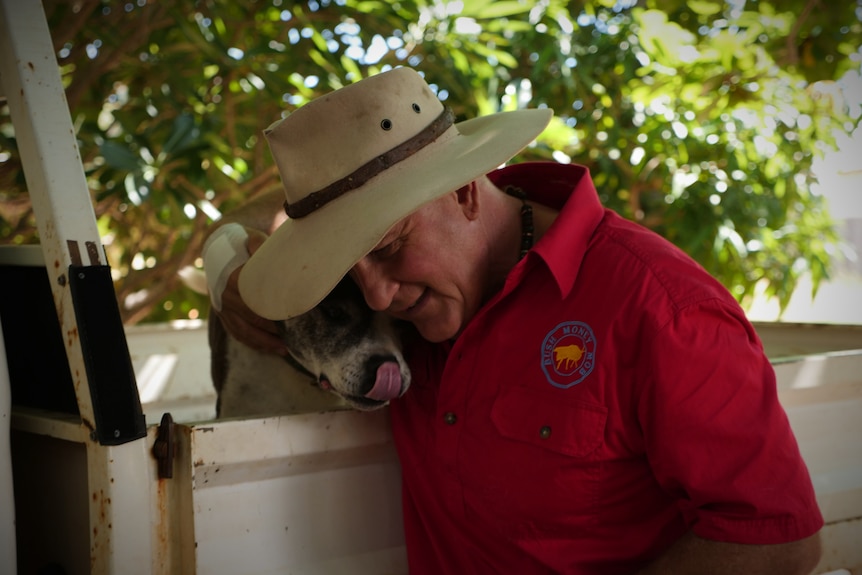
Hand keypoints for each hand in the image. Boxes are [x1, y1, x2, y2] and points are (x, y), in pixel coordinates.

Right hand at [213, 229, 288, 355]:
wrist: (215, 248)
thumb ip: (259, 243)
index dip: (269, 308)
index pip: (251, 297)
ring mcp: (222, 308)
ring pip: (242, 331)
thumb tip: (274, 251)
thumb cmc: (238, 243)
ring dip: (262, 342)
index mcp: (230, 277)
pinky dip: (252, 342)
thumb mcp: (249, 237)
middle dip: (270, 329)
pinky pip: (236, 333)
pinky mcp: (222, 315)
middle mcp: (223, 295)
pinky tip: (269, 348)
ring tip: (283, 349)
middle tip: (292, 336)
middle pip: (249, 318)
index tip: (288, 315)